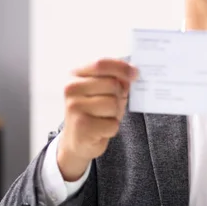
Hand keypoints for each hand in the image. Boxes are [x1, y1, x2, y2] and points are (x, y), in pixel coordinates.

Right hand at [57, 58, 137, 180]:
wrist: (77, 141)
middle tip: (111, 104)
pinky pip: (112, 123)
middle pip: (111, 84)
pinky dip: (112, 128)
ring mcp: (74, 107)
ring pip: (113, 103)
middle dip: (119, 95)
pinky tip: (101, 130)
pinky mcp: (82, 127)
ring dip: (115, 113)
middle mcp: (71, 89)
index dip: (121, 67)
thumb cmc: (94, 112)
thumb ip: (115, 79)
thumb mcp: (103, 91)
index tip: (135, 73)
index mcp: (75, 75)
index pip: (101, 64)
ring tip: (104, 117)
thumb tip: (133, 73)